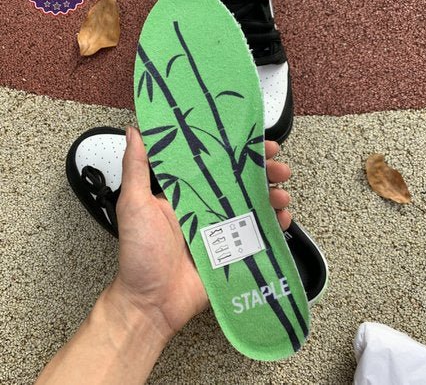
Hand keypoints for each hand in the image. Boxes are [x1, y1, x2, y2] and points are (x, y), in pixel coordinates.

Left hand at [108, 126, 291, 340]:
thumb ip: (137, 168)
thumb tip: (135, 131)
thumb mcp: (134, 205)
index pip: (216, 164)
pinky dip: (273, 224)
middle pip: (241, 183)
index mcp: (186, 193)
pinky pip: (258, 233)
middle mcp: (206, 207)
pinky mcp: (232, 250)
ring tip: (282, 194)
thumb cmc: (140, 253)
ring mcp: (222, 229)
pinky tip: (282, 219)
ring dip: (272, 196)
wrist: (152, 302)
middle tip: (279, 167)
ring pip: (254, 205)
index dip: (237, 151)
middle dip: (264, 172)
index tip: (256, 141)